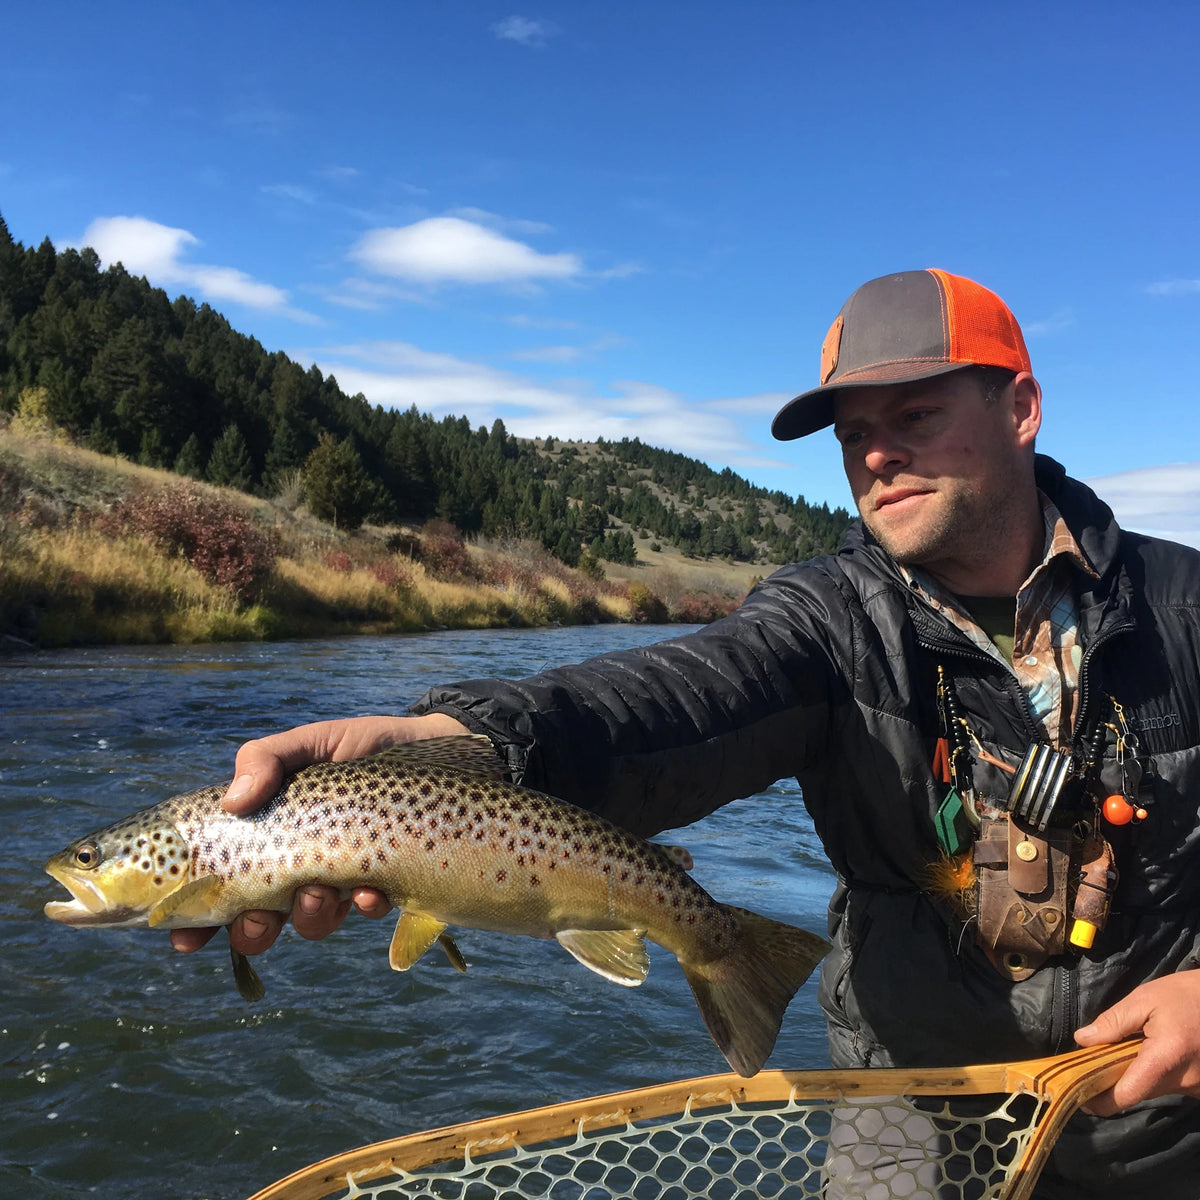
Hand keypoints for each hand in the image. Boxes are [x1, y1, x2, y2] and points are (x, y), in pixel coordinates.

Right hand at [169, 712, 470, 956]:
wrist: (432, 744)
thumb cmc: (362, 743)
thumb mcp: (312, 742)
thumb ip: (267, 759)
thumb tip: (234, 801)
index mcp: (271, 833)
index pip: (219, 882)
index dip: (195, 919)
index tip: (184, 940)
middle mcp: (300, 862)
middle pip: (259, 919)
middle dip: (252, 931)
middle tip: (256, 921)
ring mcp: (342, 877)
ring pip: (311, 921)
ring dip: (308, 916)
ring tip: (319, 891)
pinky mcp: (385, 881)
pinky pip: (367, 910)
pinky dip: (365, 905)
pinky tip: (372, 890)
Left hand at [1074, 972, 1199, 1113]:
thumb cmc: (1185, 995)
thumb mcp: (1144, 999)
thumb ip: (1113, 1022)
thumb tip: (1083, 1040)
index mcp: (1165, 1058)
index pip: (1127, 1094)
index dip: (1101, 1100)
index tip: (1081, 1098)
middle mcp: (1184, 1081)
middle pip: (1139, 1092)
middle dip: (1115, 1082)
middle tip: (1095, 1064)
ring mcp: (1198, 1087)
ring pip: (1155, 1090)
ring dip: (1138, 1076)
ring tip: (1125, 1051)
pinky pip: (1172, 1086)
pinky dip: (1157, 1074)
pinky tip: (1151, 1053)